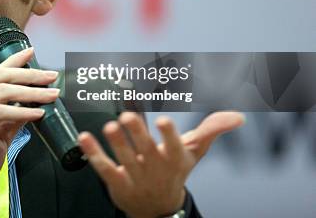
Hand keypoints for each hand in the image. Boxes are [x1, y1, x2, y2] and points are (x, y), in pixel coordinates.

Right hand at [0, 47, 59, 217]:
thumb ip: (11, 120)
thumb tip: (31, 105)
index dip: (13, 61)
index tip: (32, 52)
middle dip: (28, 73)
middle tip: (51, 75)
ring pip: (1, 92)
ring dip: (31, 91)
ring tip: (52, 94)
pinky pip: (0, 113)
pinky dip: (23, 111)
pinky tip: (39, 113)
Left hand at [78, 111, 244, 217]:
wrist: (158, 207)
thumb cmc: (175, 171)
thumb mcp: (195, 151)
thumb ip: (212, 130)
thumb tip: (238, 116)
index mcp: (174, 159)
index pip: (173, 146)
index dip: (169, 135)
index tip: (165, 120)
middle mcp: (154, 167)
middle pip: (145, 149)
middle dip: (136, 132)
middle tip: (126, 116)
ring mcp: (134, 175)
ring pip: (124, 157)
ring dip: (116, 142)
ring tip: (109, 126)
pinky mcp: (116, 181)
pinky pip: (104, 167)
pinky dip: (93, 153)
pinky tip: (84, 138)